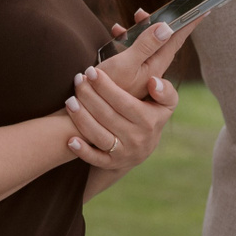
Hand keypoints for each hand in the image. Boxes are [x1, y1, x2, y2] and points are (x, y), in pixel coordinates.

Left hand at [64, 64, 179, 170]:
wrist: (143, 147)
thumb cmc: (151, 114)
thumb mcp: (165, 103)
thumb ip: (165, 91)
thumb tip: (153, 82)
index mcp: (149, 120)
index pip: (124, 102)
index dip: (106, 86)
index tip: (91, 71)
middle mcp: (137, 138)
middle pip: (107, 116)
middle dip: (89, 96)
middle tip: (77, 80)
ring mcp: (124, 153)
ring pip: (99, 135)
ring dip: (81, 119)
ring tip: (69, 101)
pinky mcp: (111, 164)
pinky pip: (95, 159)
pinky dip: (82, 151)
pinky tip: (70, 140)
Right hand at [98, 9, 194, 88]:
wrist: (88, 111)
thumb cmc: (105, 87)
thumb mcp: (126, 64)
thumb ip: (146, 46)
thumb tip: (167, 27)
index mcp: (154, 66)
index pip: (175, 41)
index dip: (188, 24)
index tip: (202, 11)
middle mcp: (150, 69)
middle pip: (161, 40)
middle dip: (158, 21)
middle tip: (147, 11)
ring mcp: (138, 72)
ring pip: (146, 44)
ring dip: (140, 29)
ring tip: (132, 19)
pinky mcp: (126, 74)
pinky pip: (132, 50)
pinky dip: (126, 39)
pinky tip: (116, 33)